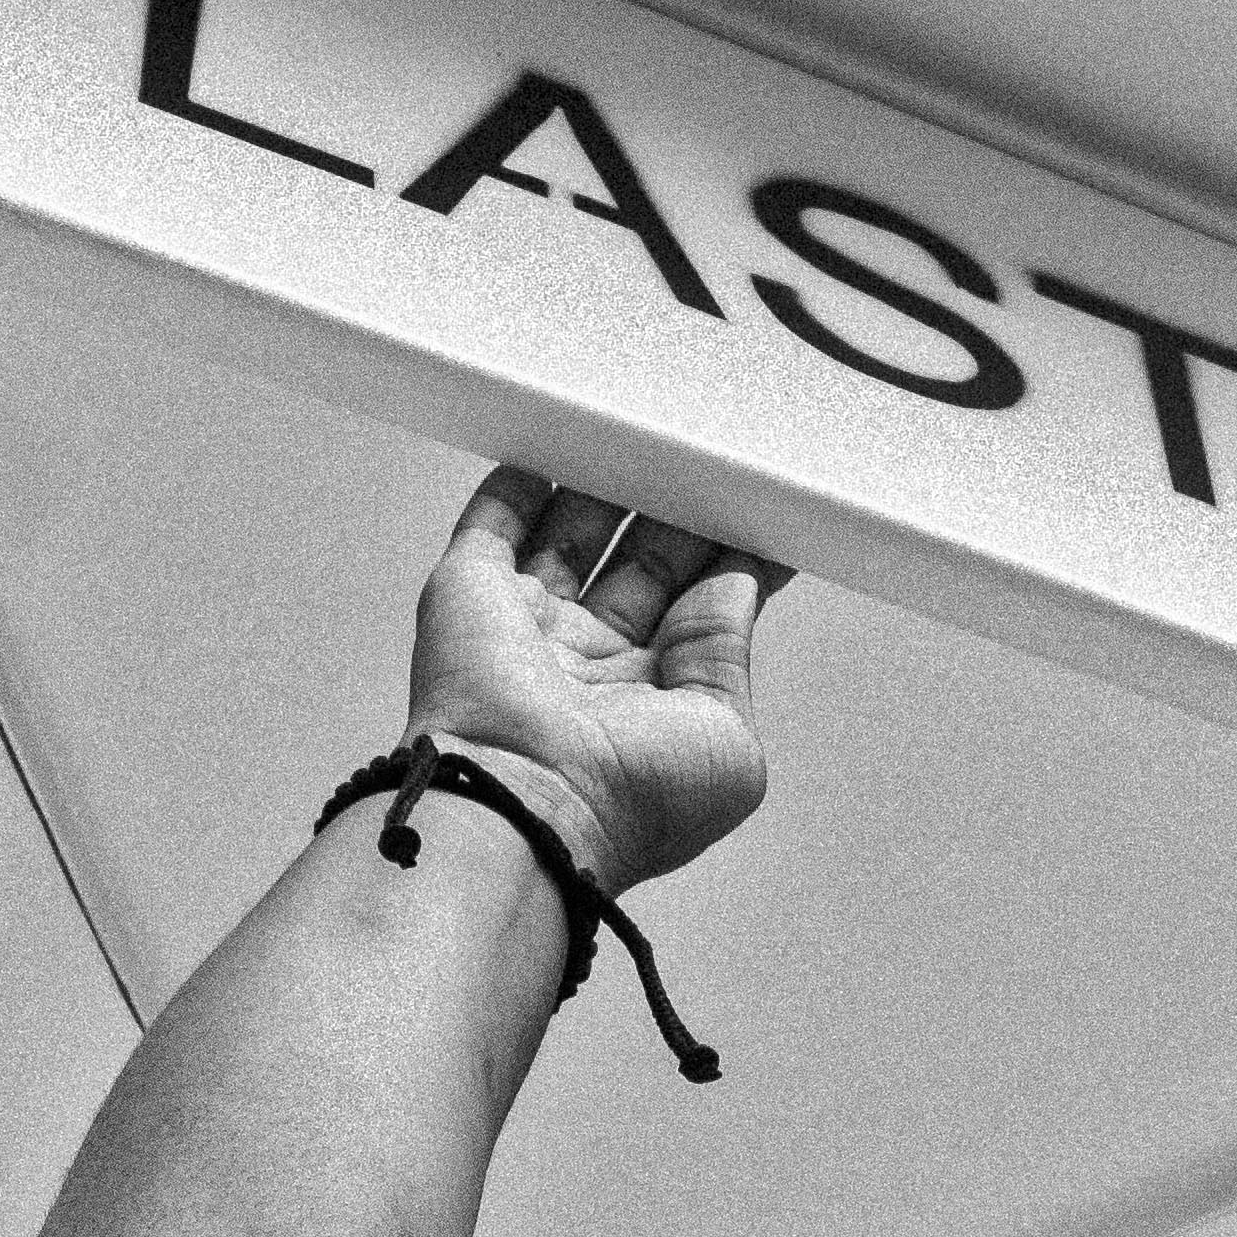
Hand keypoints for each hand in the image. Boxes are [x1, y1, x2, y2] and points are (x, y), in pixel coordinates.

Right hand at [406, 467, 778, 895]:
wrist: (523, 804)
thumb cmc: (624, 803)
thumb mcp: (725, 737)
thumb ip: (729, 653)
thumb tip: (735, 584)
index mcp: (650, 703)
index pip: (700, 610)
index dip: (731, 558)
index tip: (763, 510)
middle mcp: (589, 664)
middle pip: (643, 560)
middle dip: (679, 509)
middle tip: (715, 457)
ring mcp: (530, 624)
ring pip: (575, 532)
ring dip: (611, 484)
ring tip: (654, 432)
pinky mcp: (472, 591)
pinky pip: (496, 519)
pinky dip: (524, 477)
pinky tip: (561, 434)